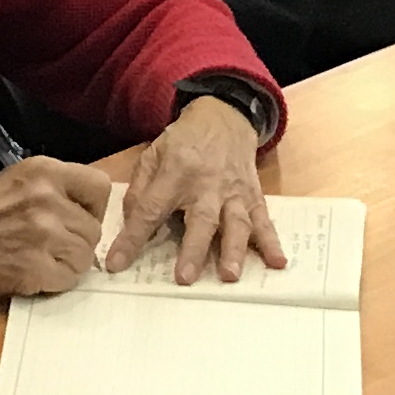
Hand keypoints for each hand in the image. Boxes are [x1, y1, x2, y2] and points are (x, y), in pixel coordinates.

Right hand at [0, 157, 119, 301]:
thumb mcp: (15, 180)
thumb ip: (53, 188)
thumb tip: (88, 207)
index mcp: (43, 170)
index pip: (100, 186)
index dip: (93, 207)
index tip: (78, 217)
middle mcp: (48, 198)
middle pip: (94, 228)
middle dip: (77, 240)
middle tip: (50, 244)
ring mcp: (44, 234)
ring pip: (85, 255)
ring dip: (68, 262)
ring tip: (40, 258)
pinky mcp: (37, 267)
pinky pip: (70, 278)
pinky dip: (56, 281)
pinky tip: (34, 272)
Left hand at [101, 97, 278, 286]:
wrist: (224, 115)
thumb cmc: (183, 141)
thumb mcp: (153, 154)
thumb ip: (139, 188)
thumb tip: (132, 224)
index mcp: (175, 172)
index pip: (150, 209)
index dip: (132, 238)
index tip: (117, 264)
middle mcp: (206, 184)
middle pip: (200, 220)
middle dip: (193, 250)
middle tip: (185, 279)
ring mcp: (233, 191)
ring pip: (235, 223)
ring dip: (234, 250)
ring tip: (230, 276)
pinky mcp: (253, 195)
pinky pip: (264, 220)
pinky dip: (271, 242)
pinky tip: (277, 262)